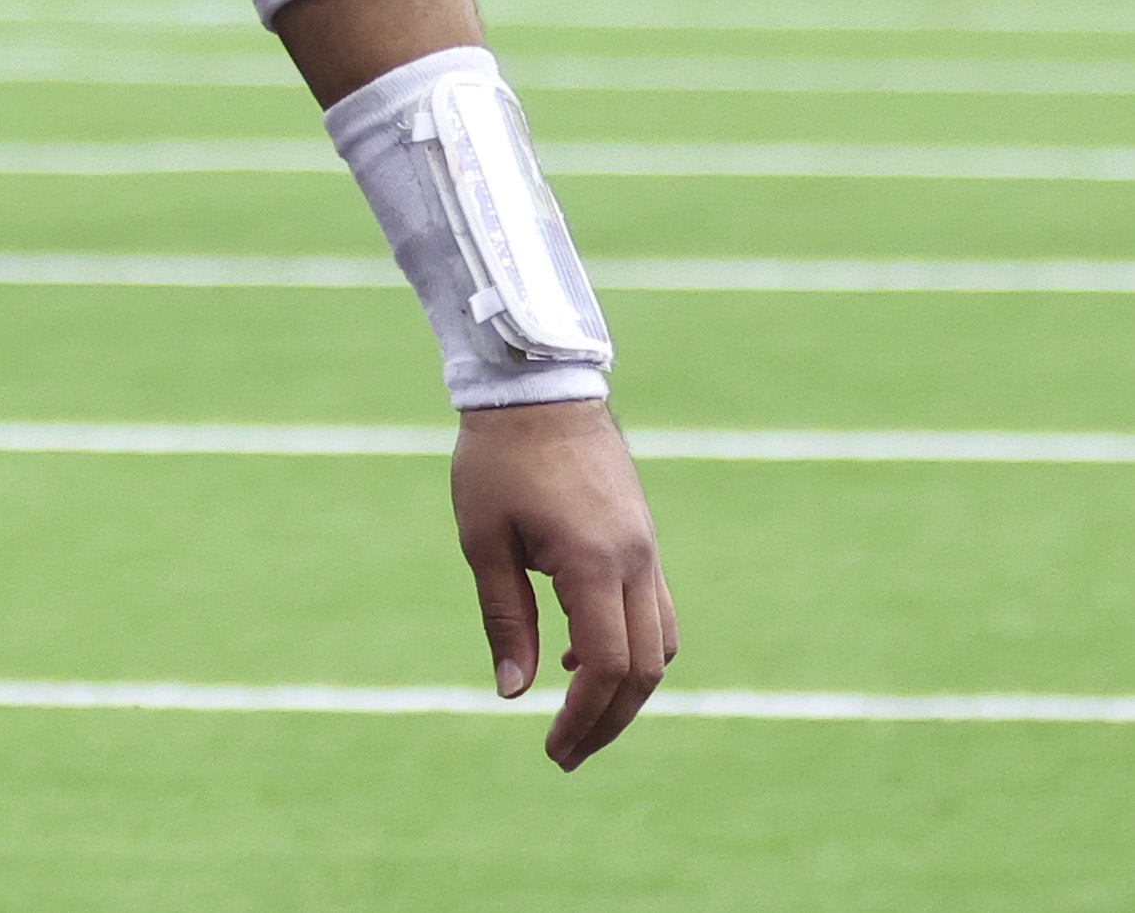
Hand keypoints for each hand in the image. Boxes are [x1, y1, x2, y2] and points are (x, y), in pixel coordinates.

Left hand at [451, 396, 677, 769]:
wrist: (539, 389)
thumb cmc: (497, 460)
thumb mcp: (484, 540)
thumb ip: (504, 617)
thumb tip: (515, 693)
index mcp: (593, 562)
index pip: (605, 665)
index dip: (584, 716)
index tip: (553, 747)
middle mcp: (635, 562)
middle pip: (644, 670)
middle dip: (609, 720)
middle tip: (566, 754)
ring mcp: (647, 551)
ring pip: (660, 645)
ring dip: (626, 690)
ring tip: (578, 717)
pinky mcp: (644, 541)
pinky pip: (654, 612)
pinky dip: (629, 648)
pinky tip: (576, 656)